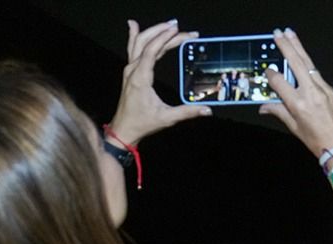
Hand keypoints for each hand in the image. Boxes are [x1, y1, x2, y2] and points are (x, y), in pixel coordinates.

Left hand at [108, 20, 211, 143]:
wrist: (124, 129)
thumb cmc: (143, 123)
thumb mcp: (167, 118)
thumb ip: (187, 112)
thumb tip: (207, 110)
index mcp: (140, 78)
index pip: (151, 51)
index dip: (164, 38)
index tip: (177, 30)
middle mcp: (133, 70)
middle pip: (145, 42)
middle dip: (162, 32)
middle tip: (179, 28)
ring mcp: (130, 70)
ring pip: (138, 43)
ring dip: (152, 31)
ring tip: (167, 25)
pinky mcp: (130, 72)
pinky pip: (132, 49)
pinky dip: (134, 35)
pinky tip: (134, 25)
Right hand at [260, 28, 332, 158]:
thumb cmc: (319, 141)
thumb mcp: (295, 129)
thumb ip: (280, 112)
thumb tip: (264, 107)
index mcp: (298, 104)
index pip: (279, 82)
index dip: (271, 75)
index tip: (267, 71)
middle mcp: (311, 93)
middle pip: (296, 63)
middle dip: (286, 47)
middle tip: (278, 33)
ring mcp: (324, 89)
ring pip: (309, 64)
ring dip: (299, 48)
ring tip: (290, 34)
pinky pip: (318, 75)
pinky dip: (309, 67)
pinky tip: (303, 59)